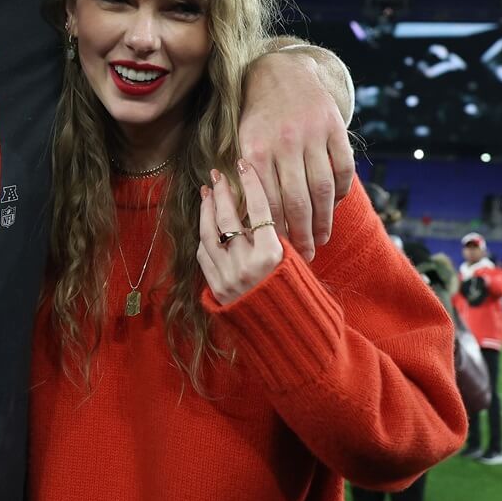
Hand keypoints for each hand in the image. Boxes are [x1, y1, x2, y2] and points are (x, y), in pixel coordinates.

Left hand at [197, 161, 285, 306]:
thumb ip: (279, 237)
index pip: (259, 208)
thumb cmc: (297, 296)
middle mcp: (247, 264)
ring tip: (208, 192)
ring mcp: (228, 276)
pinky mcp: (216, 288)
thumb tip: (263, 207)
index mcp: (273, 255)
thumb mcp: (296, 263)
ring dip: (207, 210)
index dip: (251, 183)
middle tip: (218, 173)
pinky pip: (203, 255)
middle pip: (229, 217)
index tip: (244, 164)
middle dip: (222, 192)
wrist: (287, 336)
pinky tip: (206, 223)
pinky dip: (204, 236)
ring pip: (209, 234)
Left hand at [239, 51, 353, 260]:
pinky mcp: (335, 128)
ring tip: (321, 239)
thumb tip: (247, 223)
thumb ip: (245, 178)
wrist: (281, 72)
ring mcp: (313, 134)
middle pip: (298, 201)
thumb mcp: (241, 141)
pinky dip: (341, 192)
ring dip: (324, 220)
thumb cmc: (256, 116)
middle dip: (302, 234)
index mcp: (256, 148)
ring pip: (323, 189)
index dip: (275, 230)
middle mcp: (285, 142)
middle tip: (305, 256)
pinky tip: (334, 209)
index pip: (268, 202)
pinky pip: (343, 169)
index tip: (278, 253)